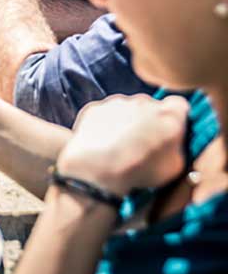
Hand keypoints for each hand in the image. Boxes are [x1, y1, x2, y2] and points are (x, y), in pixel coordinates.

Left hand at [57, 95, 189, 195]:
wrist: (96, 169)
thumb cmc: (138, 170)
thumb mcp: (175, 166)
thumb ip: (178, 145)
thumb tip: (175, 141)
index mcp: (169, 116)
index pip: (179, 106)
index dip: (176, 118)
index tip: (171, 130)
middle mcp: (144, 102)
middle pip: (151, 106)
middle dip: (150, 120)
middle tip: (144, 142)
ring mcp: (117, 102)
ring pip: (127, 108)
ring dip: (127, 121)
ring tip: (121, 146)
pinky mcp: (95, 108)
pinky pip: (104, 113)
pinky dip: (106, 124)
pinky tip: (104, 142)